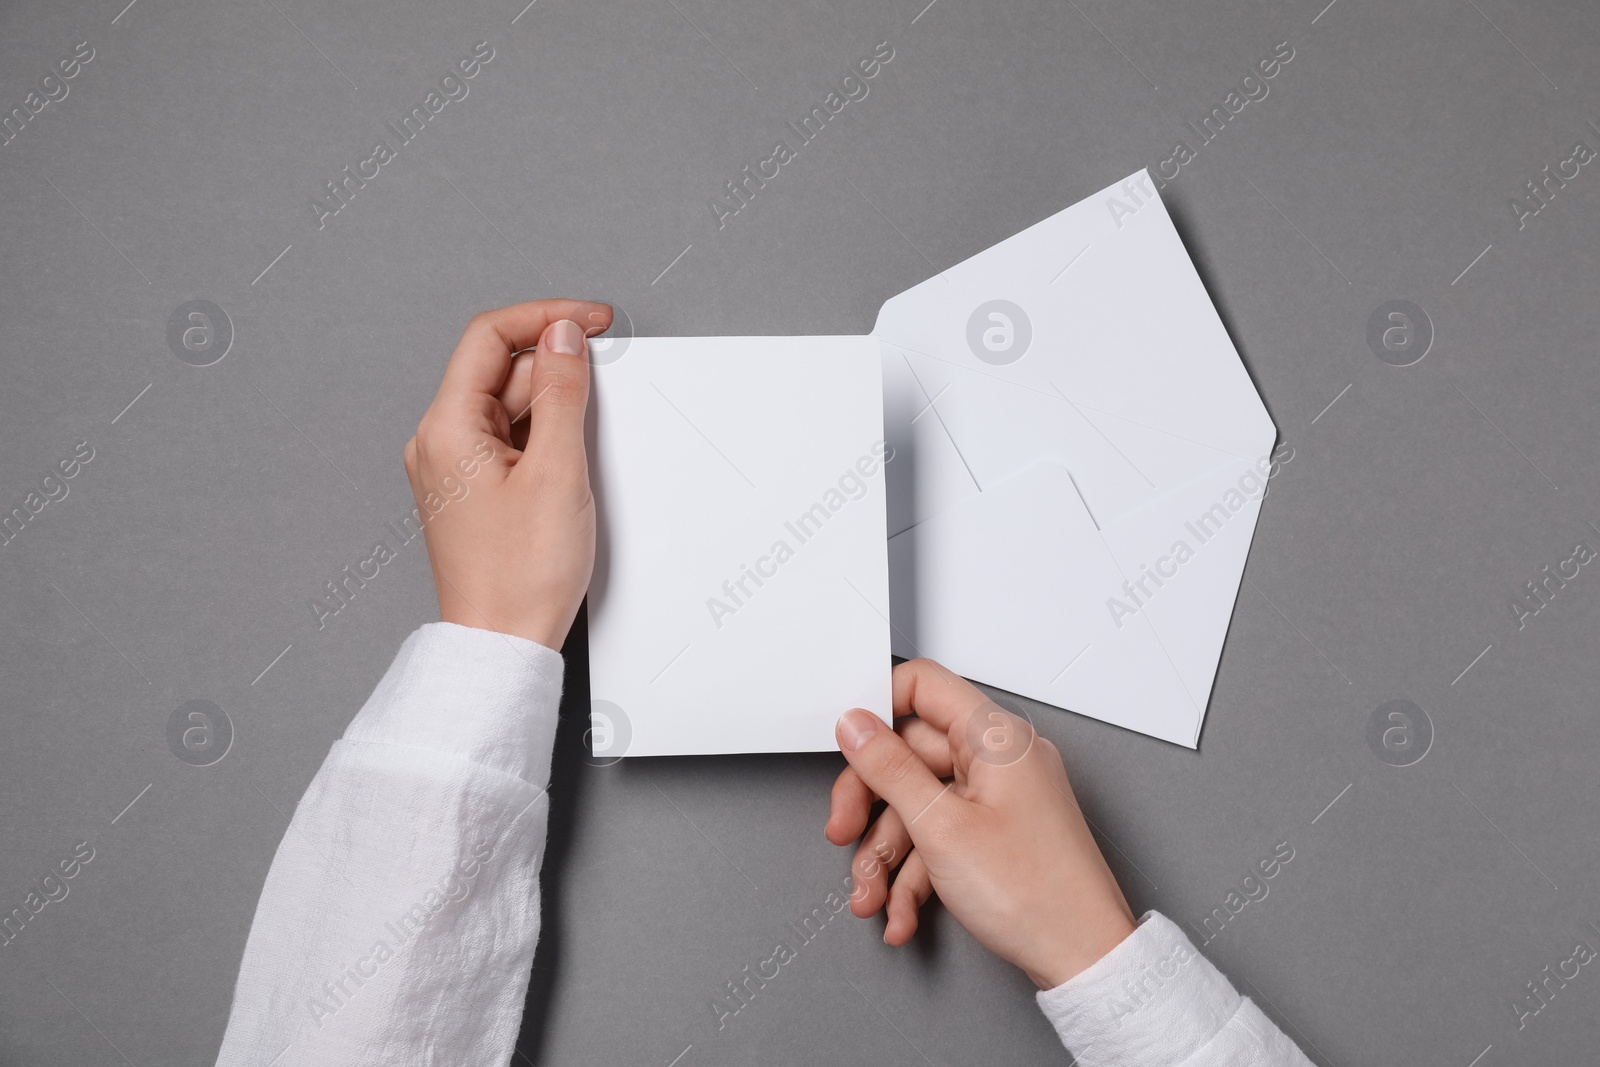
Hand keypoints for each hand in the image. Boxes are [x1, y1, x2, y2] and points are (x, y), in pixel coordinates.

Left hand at [404, 298, 612, 648]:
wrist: (503, 645)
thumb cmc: (521, 577)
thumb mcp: (558, 472)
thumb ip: (562, 393)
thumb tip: (563, 336)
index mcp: (446, 429)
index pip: (489, 337)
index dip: (545, 318)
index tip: (592, 320)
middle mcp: (439, 442)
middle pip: (500, 371)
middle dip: (553, 371)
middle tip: (601, 392)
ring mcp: (453, 468)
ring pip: (508, 406)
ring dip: (551, 410)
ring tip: (580, 454)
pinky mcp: (472, 490)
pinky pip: (509, 440)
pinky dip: (542, 438)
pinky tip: (567, 465)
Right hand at [825, 659, 1136, 989]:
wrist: (1084, 959)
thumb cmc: (1038, 896)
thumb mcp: (940, 827)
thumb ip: (889, 769)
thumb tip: (856, 726)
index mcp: (996, 738)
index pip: (923, 688)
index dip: (877, 712)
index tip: (847, 748)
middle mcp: (1001, 759)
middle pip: (911, 756)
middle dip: (870, 806)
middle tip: (845, 834)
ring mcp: (1001, 798)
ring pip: (919, 806)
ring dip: (887, 856)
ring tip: (874, 895)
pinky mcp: (998, 835)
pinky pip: (941, 836)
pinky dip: (915, 874)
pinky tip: (902, 911)